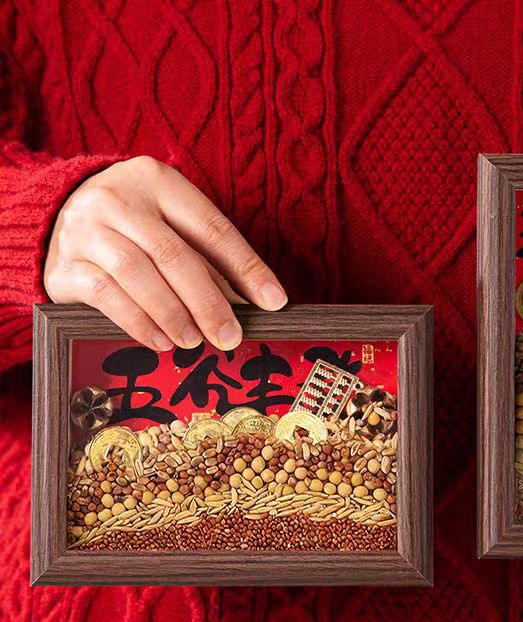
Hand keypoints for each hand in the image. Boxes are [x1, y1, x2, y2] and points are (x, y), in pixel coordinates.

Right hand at [44, 156, 286, 351]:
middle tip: (230, 336)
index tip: (274, 302)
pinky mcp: (64, 263)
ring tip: (194, 342)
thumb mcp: (169, 225)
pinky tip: (160, 341)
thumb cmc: (132, 227)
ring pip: (138, 274)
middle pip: (175, 255)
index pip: (212, 228)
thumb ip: (206, 258)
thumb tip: (250, 306)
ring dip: (173, 314)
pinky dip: (139, 323)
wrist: (52, 217)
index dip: (248, 268)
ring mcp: (85, 229)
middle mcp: (119, 199)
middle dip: (209, 302)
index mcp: (158, 181)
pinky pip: (105, 295)